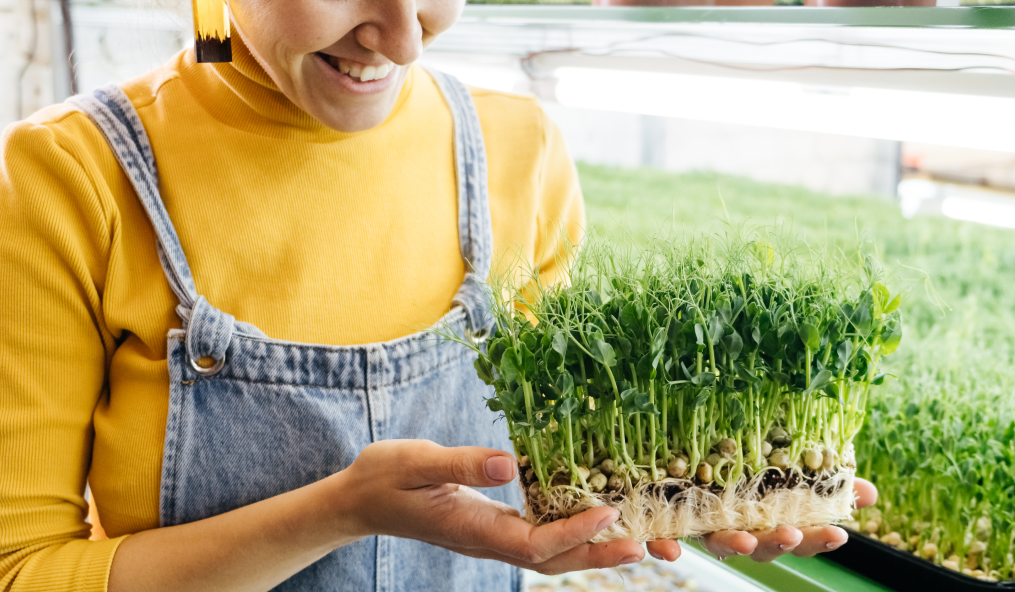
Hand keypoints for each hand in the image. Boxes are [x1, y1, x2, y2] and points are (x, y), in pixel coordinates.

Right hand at [333, 440, 643, 574]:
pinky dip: (574, 534)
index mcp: (473, 529)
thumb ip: (463, 464)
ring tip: (639, 541)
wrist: (359, 500)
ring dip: (594, 549)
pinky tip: (597, 519)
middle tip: (647, 545)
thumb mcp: (417, 462)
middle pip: (553, 560)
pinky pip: (541, 538)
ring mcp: (492, 537)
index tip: (608, 512)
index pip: (533, 542)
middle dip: (600, 554)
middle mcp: (488, 541)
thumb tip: (509, 463)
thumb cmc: (385, 477)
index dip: (573, 532)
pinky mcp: (494, 526)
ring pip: (551, 554)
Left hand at [644, 478, 878, 562]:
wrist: (675, 464)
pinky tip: (667, 550)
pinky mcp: (668, 523)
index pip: (800, 536)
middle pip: (761, 545)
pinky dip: (664, 547)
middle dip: (777, 543)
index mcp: (768, 521)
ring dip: (732, 545)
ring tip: (742, 539)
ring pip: (719, 544)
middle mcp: (738, 529)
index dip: (817, 538)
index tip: (838, 533)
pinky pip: (664, 540)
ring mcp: (704, 528)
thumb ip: (824, 484)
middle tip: (790, 534)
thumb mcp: (786, 471)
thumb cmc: (742, 474)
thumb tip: (870, 493)